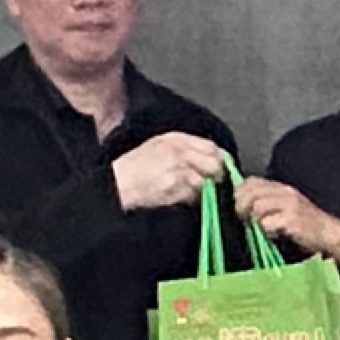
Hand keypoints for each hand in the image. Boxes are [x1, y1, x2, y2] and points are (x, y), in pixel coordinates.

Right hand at [109, 133, 231, 212]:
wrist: (117, 184)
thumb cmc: (133, 167)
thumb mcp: (158, 146)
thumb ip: (183, 148)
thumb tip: (208, 157)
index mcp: (176, 139)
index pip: (211, 146)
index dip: (219, 159)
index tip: (221, 167)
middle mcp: (180, 152)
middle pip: (215, 163)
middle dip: (217, 175)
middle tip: (213, 183)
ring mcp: (179, 171)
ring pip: (206, 181)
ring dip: (204, 190)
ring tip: (191, 192)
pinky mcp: (176, 189)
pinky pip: (194, 196)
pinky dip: (192, 200)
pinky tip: (180, 198)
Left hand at [227, 177, 338, 257]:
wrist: (329, 234)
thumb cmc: (306, 224)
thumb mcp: (287, 207)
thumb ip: (268, 202)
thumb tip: (242, 204)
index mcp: (282, 188)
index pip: (252, 181)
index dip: (240, 192)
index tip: (238, 205)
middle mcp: (286, 192)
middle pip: (251, 192)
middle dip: (241, 205)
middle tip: (243, 217)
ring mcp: (290, 205)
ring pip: (257, 206)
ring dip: (253, 219)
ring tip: (259, 227)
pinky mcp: (292, 219)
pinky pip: (267, 223)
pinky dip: (265, 230)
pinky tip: (272, 234)